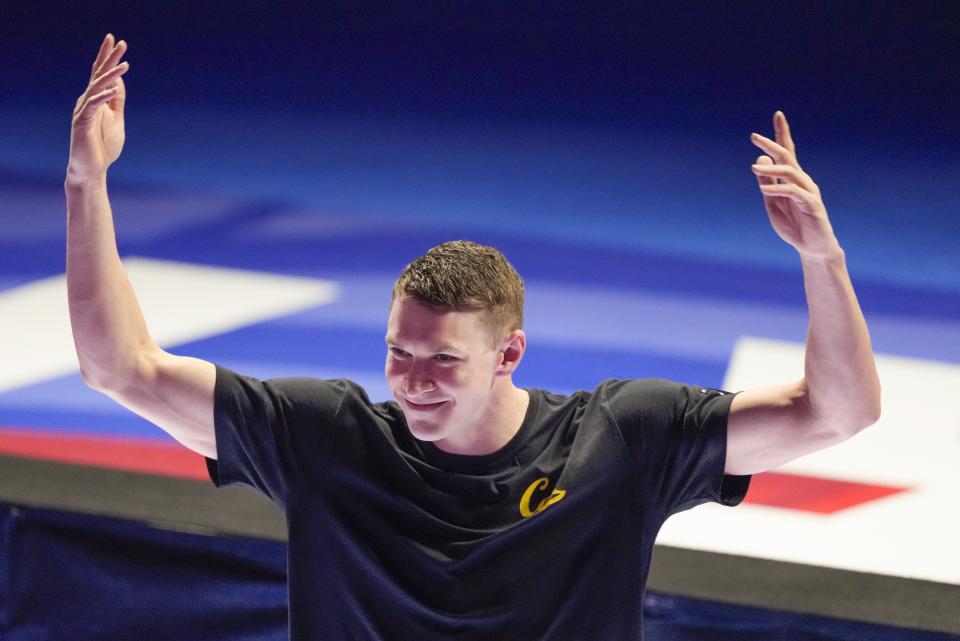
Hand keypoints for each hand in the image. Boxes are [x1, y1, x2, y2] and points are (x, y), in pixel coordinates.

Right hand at [67, 34, 129, 186]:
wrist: (92, 169)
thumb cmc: (103, 146)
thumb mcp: (116, 119)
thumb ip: (116, 101)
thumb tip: (118, 80)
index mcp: (96, 99)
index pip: (102, 73)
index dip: (109, 57)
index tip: (118, 41)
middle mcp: (87, 101)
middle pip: (98, 74)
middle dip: (108, 57)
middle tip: (118, 40)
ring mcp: (83, 111)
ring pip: (96, 88)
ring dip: (110, 76)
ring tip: (124, 65)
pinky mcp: (81, 123)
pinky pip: (92, 107)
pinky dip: (102, 98)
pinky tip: (112, 91)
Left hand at [750, 112, 841, 260]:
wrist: (812, 248)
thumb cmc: (794, 226)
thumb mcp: (773, 202)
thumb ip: (767, 182)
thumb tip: (760, 161)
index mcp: (793, 179)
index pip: (787, 152)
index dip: (782, 134)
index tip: (777, 115)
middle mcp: (803, 180)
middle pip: (788, 156)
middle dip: (772, 144)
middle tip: (754, 136)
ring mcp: (809, 191)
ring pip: (791, 171)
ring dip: (771, 168)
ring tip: (752, 167)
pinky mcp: (813, 204)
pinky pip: (794, 192)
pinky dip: (777, 189)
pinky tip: (763, 189)